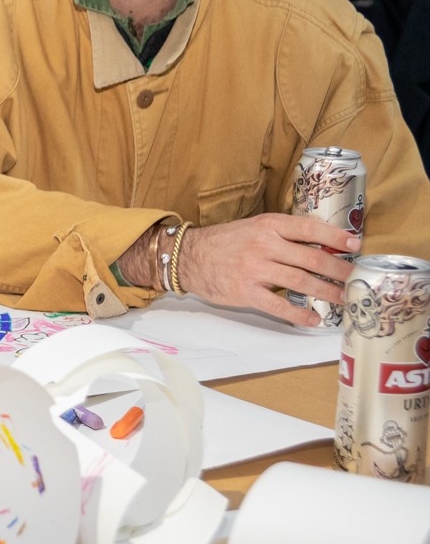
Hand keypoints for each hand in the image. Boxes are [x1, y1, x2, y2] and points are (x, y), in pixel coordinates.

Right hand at [180, 213, 361, 325]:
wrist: (189, 257)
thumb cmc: (225, 242)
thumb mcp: (253, 227)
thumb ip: (282, 234)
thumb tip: (319, 246)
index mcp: (267, 226)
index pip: (308, 229)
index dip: (334, 237)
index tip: (354, 244)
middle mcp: (263, 246)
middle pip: (311, 259)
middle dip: (338, 270)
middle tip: (355, 278)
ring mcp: (254, 270)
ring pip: (300, 282)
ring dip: (326, 292)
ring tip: (343, 298)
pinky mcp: (245, 292)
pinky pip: (279, 306)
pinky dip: (299, 313)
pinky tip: (313, 318)